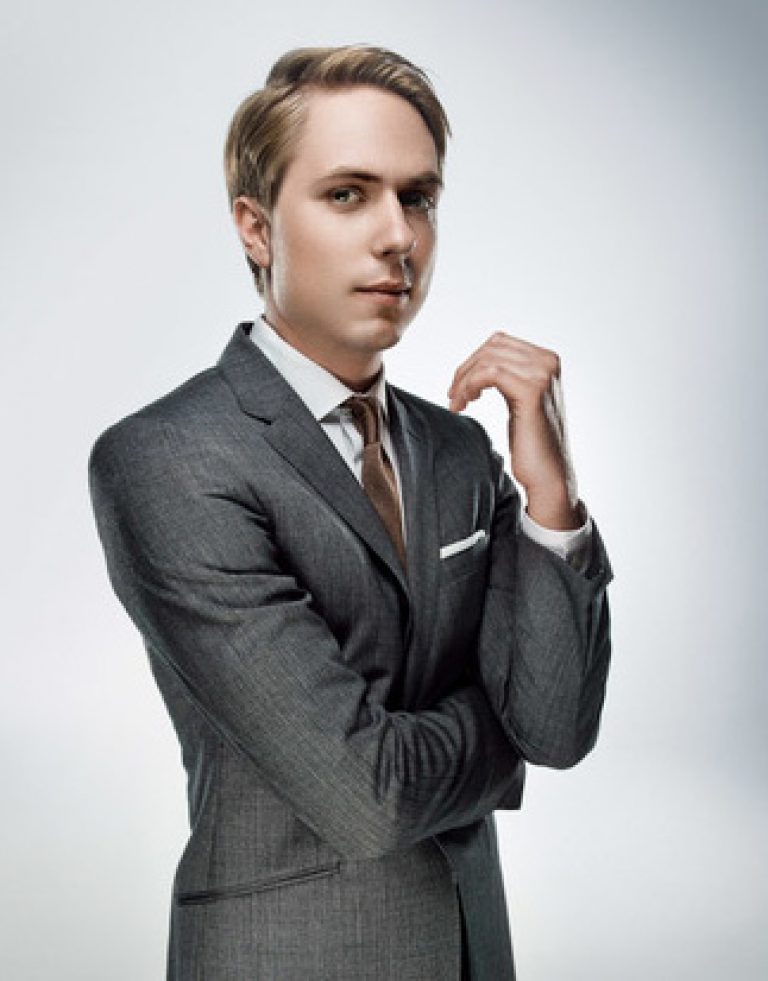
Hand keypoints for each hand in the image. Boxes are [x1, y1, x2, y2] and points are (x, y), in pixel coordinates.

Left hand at [448, 332, 581, 529]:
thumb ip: (509, 376)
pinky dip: (469, 386)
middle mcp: (547, 362)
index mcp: (547, 360)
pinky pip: (489, 373)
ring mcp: (541, 374)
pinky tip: (464, 405)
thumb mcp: (519, 399)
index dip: (473, 361)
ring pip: (487, 359)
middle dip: (465, 370)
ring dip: (464, 380)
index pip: (499, 343)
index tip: (460, 387)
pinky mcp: (531, 391)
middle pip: (491, 348)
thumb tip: (479, 362)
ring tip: (458, 403)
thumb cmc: (531, 442)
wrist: (548, 474)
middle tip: (453, 396)